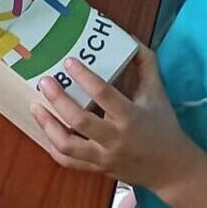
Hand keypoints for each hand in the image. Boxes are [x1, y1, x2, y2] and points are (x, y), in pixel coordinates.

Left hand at [29, 52, 197, 188]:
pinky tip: (44, 131)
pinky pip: (68, 162)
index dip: (85, 77)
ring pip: (68, 146)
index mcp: (131, 117)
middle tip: (44, 82)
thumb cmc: (163, 126)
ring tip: (35, 107)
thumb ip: (145, 64)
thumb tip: (129, 38)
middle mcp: (115, 139)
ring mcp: (103, 157)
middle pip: (80, 121)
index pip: (105, 95)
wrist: (171, 168)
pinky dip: (53, 147)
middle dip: (58, 100)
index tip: (69, 62)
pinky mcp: (96, 169)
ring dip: (48, 126)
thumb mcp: (157, 93)